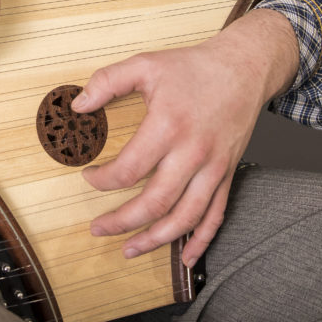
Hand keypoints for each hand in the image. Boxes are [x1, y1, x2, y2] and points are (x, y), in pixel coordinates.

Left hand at [71, 9, 297, 266]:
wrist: (243, 67)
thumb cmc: (193, 67)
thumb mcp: (145, 64)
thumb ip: (108, 81)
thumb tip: (78, 105)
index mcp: (168, 126)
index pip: (129, 169)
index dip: (103, 181)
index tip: (89, 177)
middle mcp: (192, 152)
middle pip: (155, 202)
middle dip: (122, 222)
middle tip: (98, 228)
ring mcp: (213, 167)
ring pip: (185, 217)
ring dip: (155, 239)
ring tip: (129, 249)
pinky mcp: (227, 174)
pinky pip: (216, 215)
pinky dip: (201, 241)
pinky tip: (185, 256)